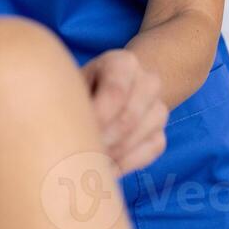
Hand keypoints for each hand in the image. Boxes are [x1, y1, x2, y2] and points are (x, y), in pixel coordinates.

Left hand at [82, 48, 167, 174]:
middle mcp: (147, 81)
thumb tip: (68, 132)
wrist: (109, 92)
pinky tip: (104, 165)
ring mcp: (158, 108)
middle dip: (103, 139)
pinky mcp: (160, 133)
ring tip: (87, 158)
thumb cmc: (84, 89)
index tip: (77, 132)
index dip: (97, 118)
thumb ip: (71, 100)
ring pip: (140, 137)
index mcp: (123, 63)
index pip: (116, 93)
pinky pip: (149, 152)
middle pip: (129, 118)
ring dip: (112, 153)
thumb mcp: (75, 84)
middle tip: (80, 151)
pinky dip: (126, 163)